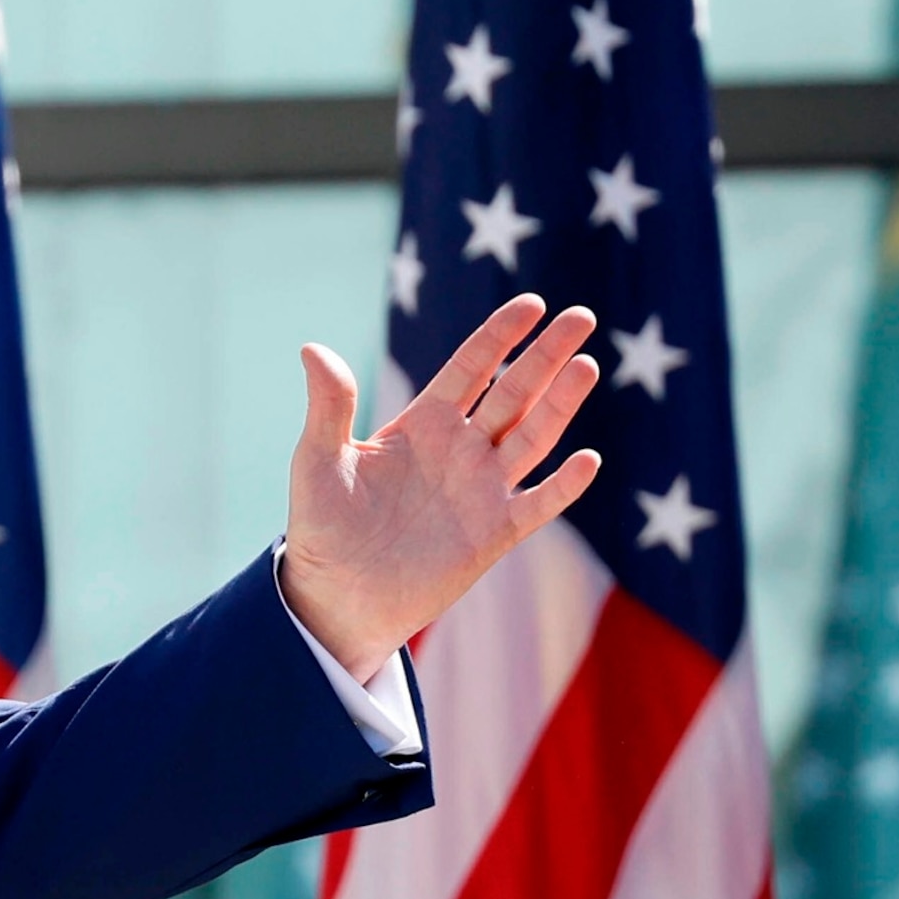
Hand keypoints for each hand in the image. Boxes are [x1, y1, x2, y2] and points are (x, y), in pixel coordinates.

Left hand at [279, 294, 602, 681]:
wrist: (335, 596)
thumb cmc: (321, 526)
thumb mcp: (318, 460)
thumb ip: (328, 406)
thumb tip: (312, 347)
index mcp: (422, 425)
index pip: (470, 368)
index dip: (500, 336)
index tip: (532, 303)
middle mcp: (460, 450)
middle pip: (513, 393)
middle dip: (545, 356)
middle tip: (580, 316)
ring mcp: (482, 490)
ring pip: (533, 437)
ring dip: (560, 405)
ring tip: (585, 365)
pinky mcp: (494, 533)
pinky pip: (538, 504)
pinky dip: (563, 486)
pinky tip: (587, 459)